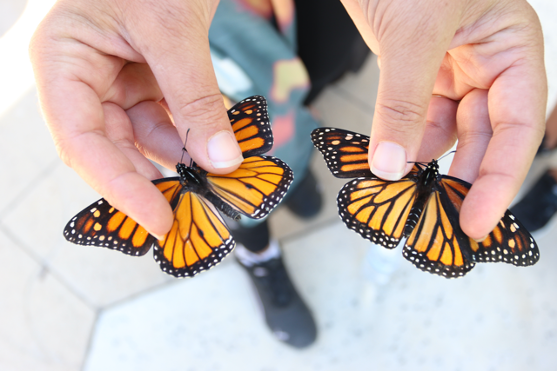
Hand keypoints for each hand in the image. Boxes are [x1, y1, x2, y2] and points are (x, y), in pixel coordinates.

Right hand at [29, 0, 243, 237]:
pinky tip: (214, 152)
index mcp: (62, 59)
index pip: (80, 141)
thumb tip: (221, 160)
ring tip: (212, 186)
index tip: (155, 221)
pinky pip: (165, 115)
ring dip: (179, 159)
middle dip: (150, 179)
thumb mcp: (171, 27)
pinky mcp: (145, 73)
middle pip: (110, 145)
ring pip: (142, 134)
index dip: (117, 187)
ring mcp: (114, 75)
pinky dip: (191, 134)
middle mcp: (81, 74)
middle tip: (186, 216)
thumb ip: (194, 96)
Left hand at [342, 0, 546, 239]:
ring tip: (409, 197)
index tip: (479, 221)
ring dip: (428, 162)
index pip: (519, 124)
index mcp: (511, 44)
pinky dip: (403, 139)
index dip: (501, 177)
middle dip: (463, 177)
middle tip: (442, 223)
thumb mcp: (412, 33)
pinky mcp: (415, 65)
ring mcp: (451, 63)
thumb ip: (405, 102)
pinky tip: (392, 161)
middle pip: (485, 134)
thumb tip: (393, 166)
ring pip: (448, 128)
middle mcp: (487, 58)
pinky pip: (416, 114)